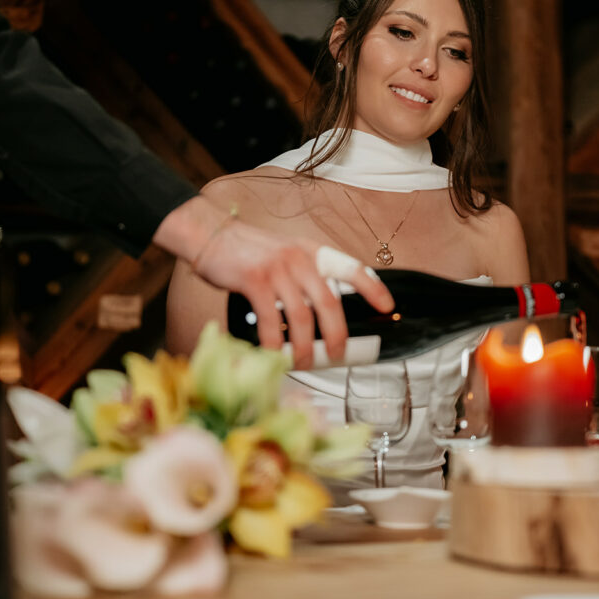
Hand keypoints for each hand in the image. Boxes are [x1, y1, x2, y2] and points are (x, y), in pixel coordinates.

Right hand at [153, 197, 393, 367]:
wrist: (211, 235)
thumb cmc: (249, 253)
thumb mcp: (285, 255)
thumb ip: (303, 276)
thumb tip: (319, 314)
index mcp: (312, 253)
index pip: (351, 268)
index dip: (373, 288)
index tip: (387, 307)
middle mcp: (300, 259)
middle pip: (329, 303)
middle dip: (337, 335)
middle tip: (338, 355)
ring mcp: (278, 270)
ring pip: (302, 317)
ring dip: (305, 347)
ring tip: (304, 363)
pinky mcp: (254, 281)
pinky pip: (271, 320)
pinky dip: (275, 344)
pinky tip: (274, 355)